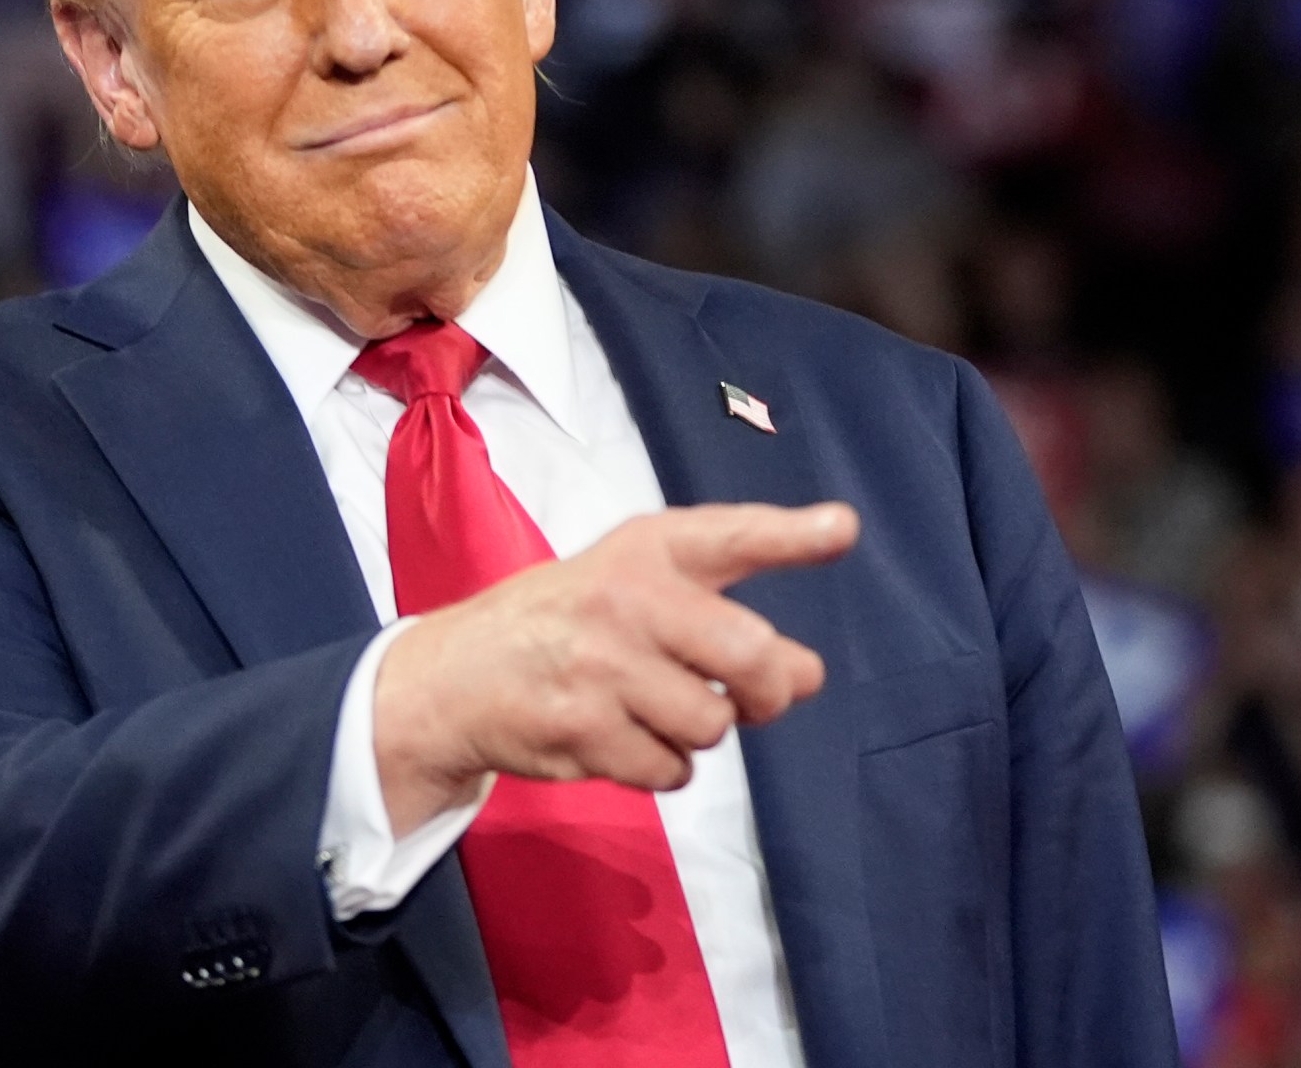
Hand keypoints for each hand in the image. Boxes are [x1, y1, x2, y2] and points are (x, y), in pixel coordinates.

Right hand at [373, 502, 856, 834]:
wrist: (459, 672)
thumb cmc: (573, 620)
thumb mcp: (635, 579)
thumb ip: (723, 611)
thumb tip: (808, 675)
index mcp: (648, 548)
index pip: (730, 536)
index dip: (791, 535)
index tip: (842, 530)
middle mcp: (626, 598)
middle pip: (750, 657)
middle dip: (770, 691)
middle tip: (757, 699)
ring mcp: (601, 667)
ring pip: (711, 726)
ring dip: (699, 732)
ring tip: (655, 708)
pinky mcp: (581, 730)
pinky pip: (669, 770)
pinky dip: (662, 768)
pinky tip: (625, 737)